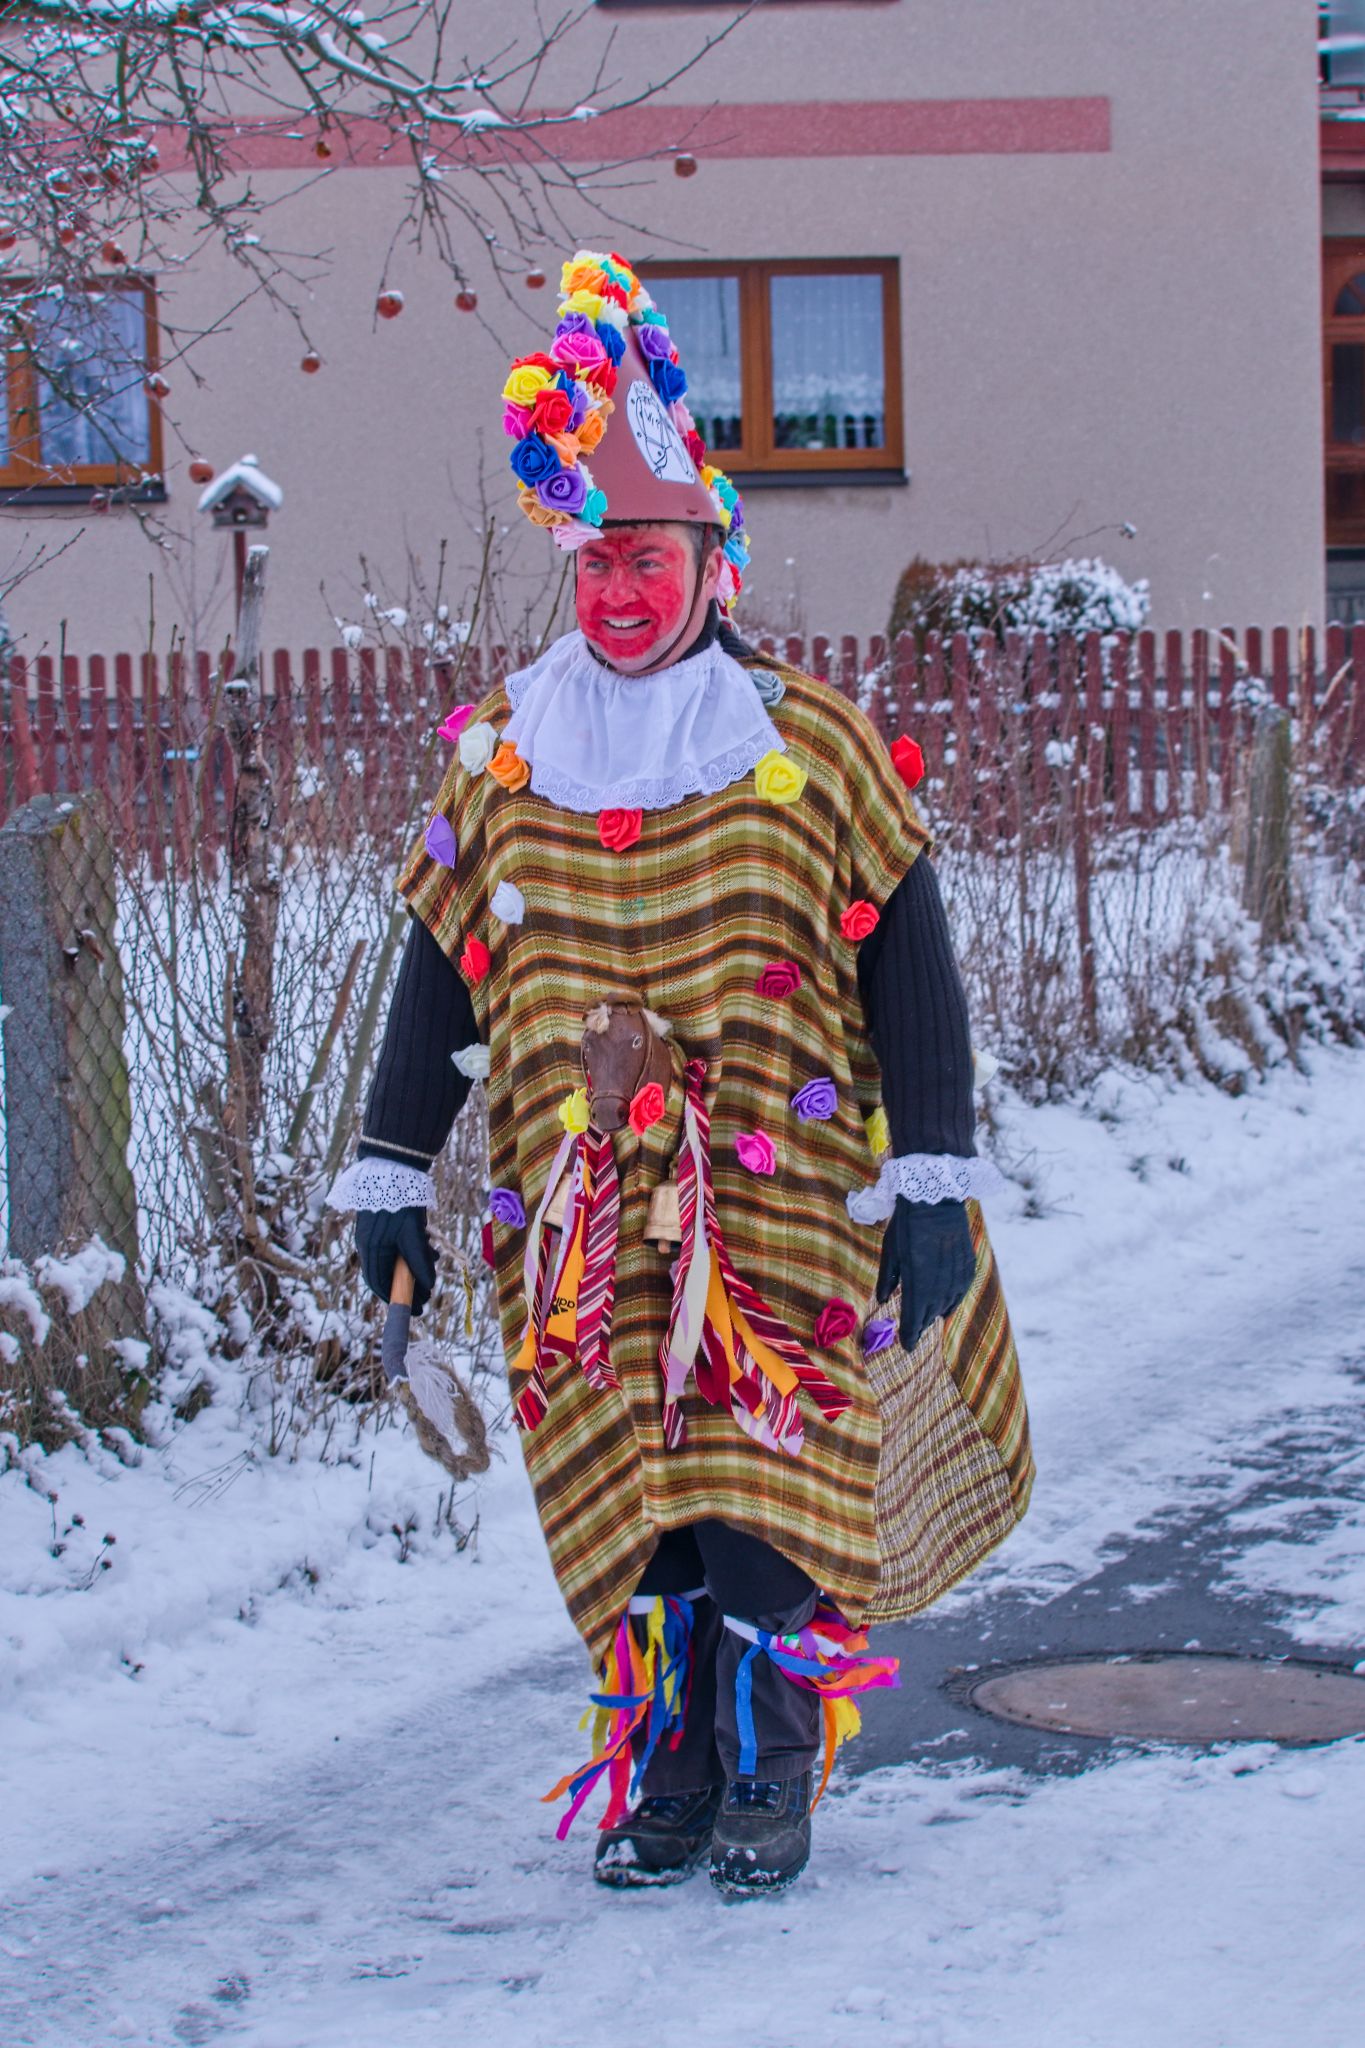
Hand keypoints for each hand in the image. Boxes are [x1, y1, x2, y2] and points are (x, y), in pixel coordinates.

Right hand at [355, 1207, 436, 1314]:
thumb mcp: (413, 1235)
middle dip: (409, 1284)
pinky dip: (410, 1251)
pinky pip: (395, 1247)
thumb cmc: (402, 1202)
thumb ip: (419, 1261)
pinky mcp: (381, 1225)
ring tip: (433, 1258)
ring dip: (413, 1265)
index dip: (398, 1299)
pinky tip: (427, 1245)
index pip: (380, 1284)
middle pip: (387, 1275)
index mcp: (371, 1250)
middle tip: (428, 1291)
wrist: (394, 1167)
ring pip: (393, 1260)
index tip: (416, 1310)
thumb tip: (427, 1285)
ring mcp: (373, 1234)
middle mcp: (368, 1244)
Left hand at [876, 1197, 974, 1352]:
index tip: (907, 1347)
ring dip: (936, 1313)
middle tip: (914, 1331)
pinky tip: (946, 1303)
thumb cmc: (906, 1223)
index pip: (914, 1317)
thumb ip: (888, 1278)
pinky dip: (952, 1300)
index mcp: (917, 1280)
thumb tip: (884, 1301)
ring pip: (947, 1304)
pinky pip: (960, 1292)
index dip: (910, 1334)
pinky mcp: (968, 1266)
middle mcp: (939, 1282)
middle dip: (921, 1323)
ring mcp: (956, 1274)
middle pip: (930, 1313)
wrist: (936, 1198)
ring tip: (928, 1318)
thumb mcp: (891, 1250)